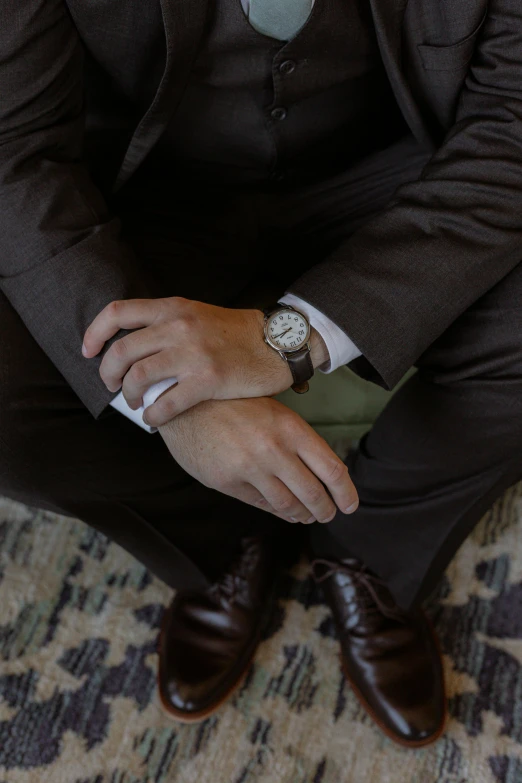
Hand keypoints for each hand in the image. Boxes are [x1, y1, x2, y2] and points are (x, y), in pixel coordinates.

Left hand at [83, 297, 328, 426]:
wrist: (279, 343)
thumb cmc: (238, 333)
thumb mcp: (199, 313)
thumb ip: (168, 323)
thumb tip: (136, 347)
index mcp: (173, 308)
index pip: (117, 313)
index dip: (94, 334)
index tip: (88, 352)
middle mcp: (178, 327)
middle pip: (122, 352)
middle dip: (108, 374)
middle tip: (111, 387)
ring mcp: (192, 353)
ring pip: (139, 378)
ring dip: (130, 397)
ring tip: (137, 404)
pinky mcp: (208, 380)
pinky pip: (167, 403)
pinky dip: (154, 416)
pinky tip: (155, 420)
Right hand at [159, 396, 358, 523]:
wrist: (185, 402)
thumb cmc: (233, 402)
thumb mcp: (273, 411)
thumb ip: (297, 441)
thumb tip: (322, 472)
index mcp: (291, 428)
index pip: (332, 470)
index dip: (346, 493)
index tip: (350, 505)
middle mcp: (274, 450)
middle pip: (314, 494)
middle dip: (326, 510)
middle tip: (329, 514)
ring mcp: (250, 468)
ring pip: (288, 505)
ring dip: (302, 514)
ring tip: (308, 516)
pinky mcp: (228, 482)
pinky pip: (261, 504)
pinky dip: (277, 511)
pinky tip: (284, 510)